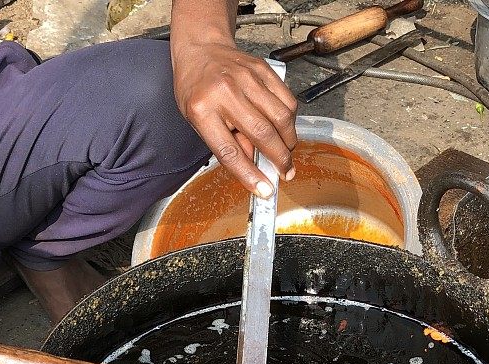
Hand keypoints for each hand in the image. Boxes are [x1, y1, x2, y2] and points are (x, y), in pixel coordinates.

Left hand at [172, 41, 297, 197]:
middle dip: (279, 159)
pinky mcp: (263, 70)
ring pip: (281, 117)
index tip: (264, 190)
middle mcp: (225, 92)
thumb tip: (257, 166)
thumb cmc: (197, 90)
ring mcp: (246, 78)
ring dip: (288, 141)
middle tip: (285, 173)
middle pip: (262, 133)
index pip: (229, 151)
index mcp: (202, 110)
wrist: (201, 49)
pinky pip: (287, 100)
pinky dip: (291, 121)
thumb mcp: (200, 122)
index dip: (250, 175)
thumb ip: (228, 143)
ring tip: (286, 152)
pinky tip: (285, 129)